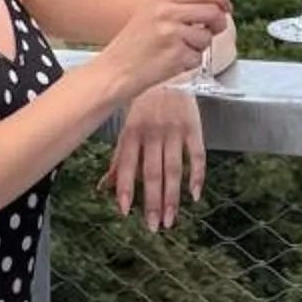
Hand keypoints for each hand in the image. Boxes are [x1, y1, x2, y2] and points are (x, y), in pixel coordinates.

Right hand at [100, 0, 230, 97]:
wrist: (114, 71)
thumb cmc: (131, 47)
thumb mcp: (148, 15)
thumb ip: (176, 7)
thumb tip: (209, 5)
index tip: (226, 7)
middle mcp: (167, 13)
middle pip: (213, 12)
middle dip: (219, 24)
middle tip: (213, 31)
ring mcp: (172, 34)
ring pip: (207, 37)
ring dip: (198, 48)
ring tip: (177, 51)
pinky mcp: (176, 55)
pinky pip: (198, 58)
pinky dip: (189, 63)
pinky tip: (171, 62)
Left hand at [106, 82, 205, 230]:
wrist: (170, 75)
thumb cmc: (144, 107)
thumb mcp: (128, 129)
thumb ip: (119, 159)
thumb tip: (104, 188)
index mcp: (132, 133)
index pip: (128, 164)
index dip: (126, 187)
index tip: (125, 211)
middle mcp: (153, 133)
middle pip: (153, 172)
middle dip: (153, 202)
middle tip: (154, 226)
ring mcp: (175, 131)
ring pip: (174, 169)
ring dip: (173, 197)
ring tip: (171, 220)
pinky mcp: (194, 128)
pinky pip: (197, 155)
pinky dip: (197, 176)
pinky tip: (195, 196)